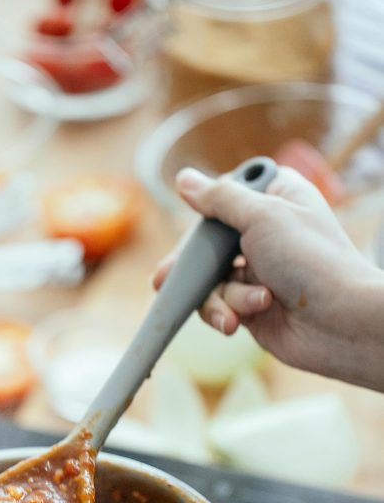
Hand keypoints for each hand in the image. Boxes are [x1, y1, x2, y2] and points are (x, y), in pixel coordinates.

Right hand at [154, 166, 383, 393]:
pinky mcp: (252, 306)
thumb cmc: (311, 261)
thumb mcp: (262, 216)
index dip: (203, 218)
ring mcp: (258, 271)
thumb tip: (184, 180)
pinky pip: (220, 306)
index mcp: (275, 199)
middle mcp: (265, 233)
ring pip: (210, 280)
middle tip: (163, 280)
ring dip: (221, 296)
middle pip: (208, 244)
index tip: (192, 234)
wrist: (339, 323)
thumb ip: (220, 199)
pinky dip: (228, 312)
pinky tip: (242, 320)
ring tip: (241, 309)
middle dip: (196, 268)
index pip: (222, 200)